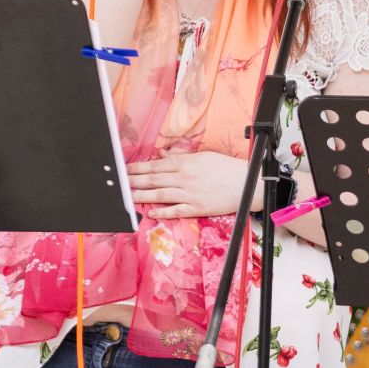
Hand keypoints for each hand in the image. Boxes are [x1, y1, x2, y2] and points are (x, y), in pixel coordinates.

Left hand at [134, 148, 253, 220]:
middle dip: (134, 180)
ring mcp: (190, 194)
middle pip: (154, 179)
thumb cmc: (227, 168)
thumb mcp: (204, 157)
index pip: (156, 165)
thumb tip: (163, 155)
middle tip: (120, 182)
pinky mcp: (197, 207)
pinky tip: (151, 212)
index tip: (126, 169)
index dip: (138, 167)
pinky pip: (176, 210)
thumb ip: (181, 157)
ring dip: (143, 195)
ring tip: (129, 196)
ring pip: (161, 194)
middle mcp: (185, 178)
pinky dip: (163, 211)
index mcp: (186, 164)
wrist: (248, 183)